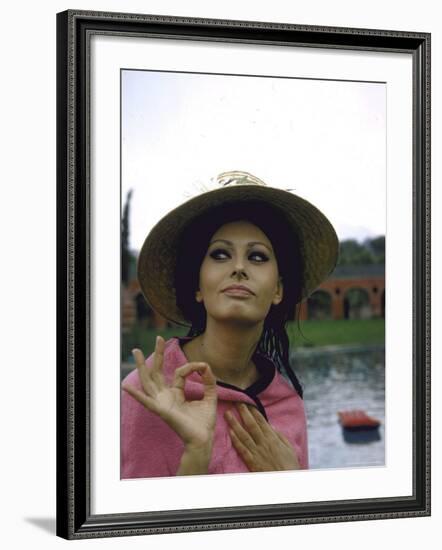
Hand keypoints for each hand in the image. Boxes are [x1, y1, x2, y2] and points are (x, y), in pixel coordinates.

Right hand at [122, 336, 217, 450]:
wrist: (203, 438)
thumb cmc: (204, 421)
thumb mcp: (210, 396)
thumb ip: (209, 380)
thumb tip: (206, 365)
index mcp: (176, 393)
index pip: (179, 372)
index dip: (192, 366)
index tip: (203, 366)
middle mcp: (166, 396)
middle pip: (158, 372)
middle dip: (158, 355)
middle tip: (158, 338)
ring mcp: (162, 402)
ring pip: (148, 381)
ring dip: (142, 366)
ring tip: (136, 352)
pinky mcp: (161, 410)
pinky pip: (146, 401)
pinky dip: (136, 394)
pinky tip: (126, 386)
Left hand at [225, 403, 300, 471]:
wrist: (286, 482)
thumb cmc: (290, 466)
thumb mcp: (289, 448)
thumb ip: (280, 436)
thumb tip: (271, 426)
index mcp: (273, 438)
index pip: (261, 421)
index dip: (253, 411)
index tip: (247, 402)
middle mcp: (263, 443)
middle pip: (251, 424)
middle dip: (243, 412)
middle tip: (236, 401)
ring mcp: (256, 452)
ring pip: (244, 435)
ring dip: (235, 423)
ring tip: (227, 414)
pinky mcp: (251, 462)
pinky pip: (242, 449)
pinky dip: (235, 440)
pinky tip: (229, 432)